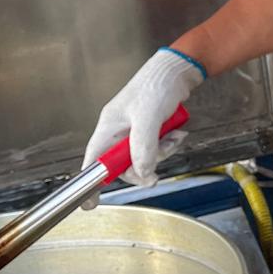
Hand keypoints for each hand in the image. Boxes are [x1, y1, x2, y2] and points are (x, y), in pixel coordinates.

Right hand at [80, 47, 203, 202]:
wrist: (180, 69)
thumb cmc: (158, 85)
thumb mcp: (148, 118)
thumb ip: (143, 148)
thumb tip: (143, 172)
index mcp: (109, 127)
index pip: (94, 161)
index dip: (92, 183)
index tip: (92, 204)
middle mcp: (119, 130)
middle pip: (123, 164)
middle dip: (144, 165)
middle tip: (156, 168)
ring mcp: (135, 129)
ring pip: (144, 156)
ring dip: (162, 151)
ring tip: (173, 137)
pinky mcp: (151, 127)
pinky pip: (157, 145)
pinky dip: (169, 142)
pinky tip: (178, 132)